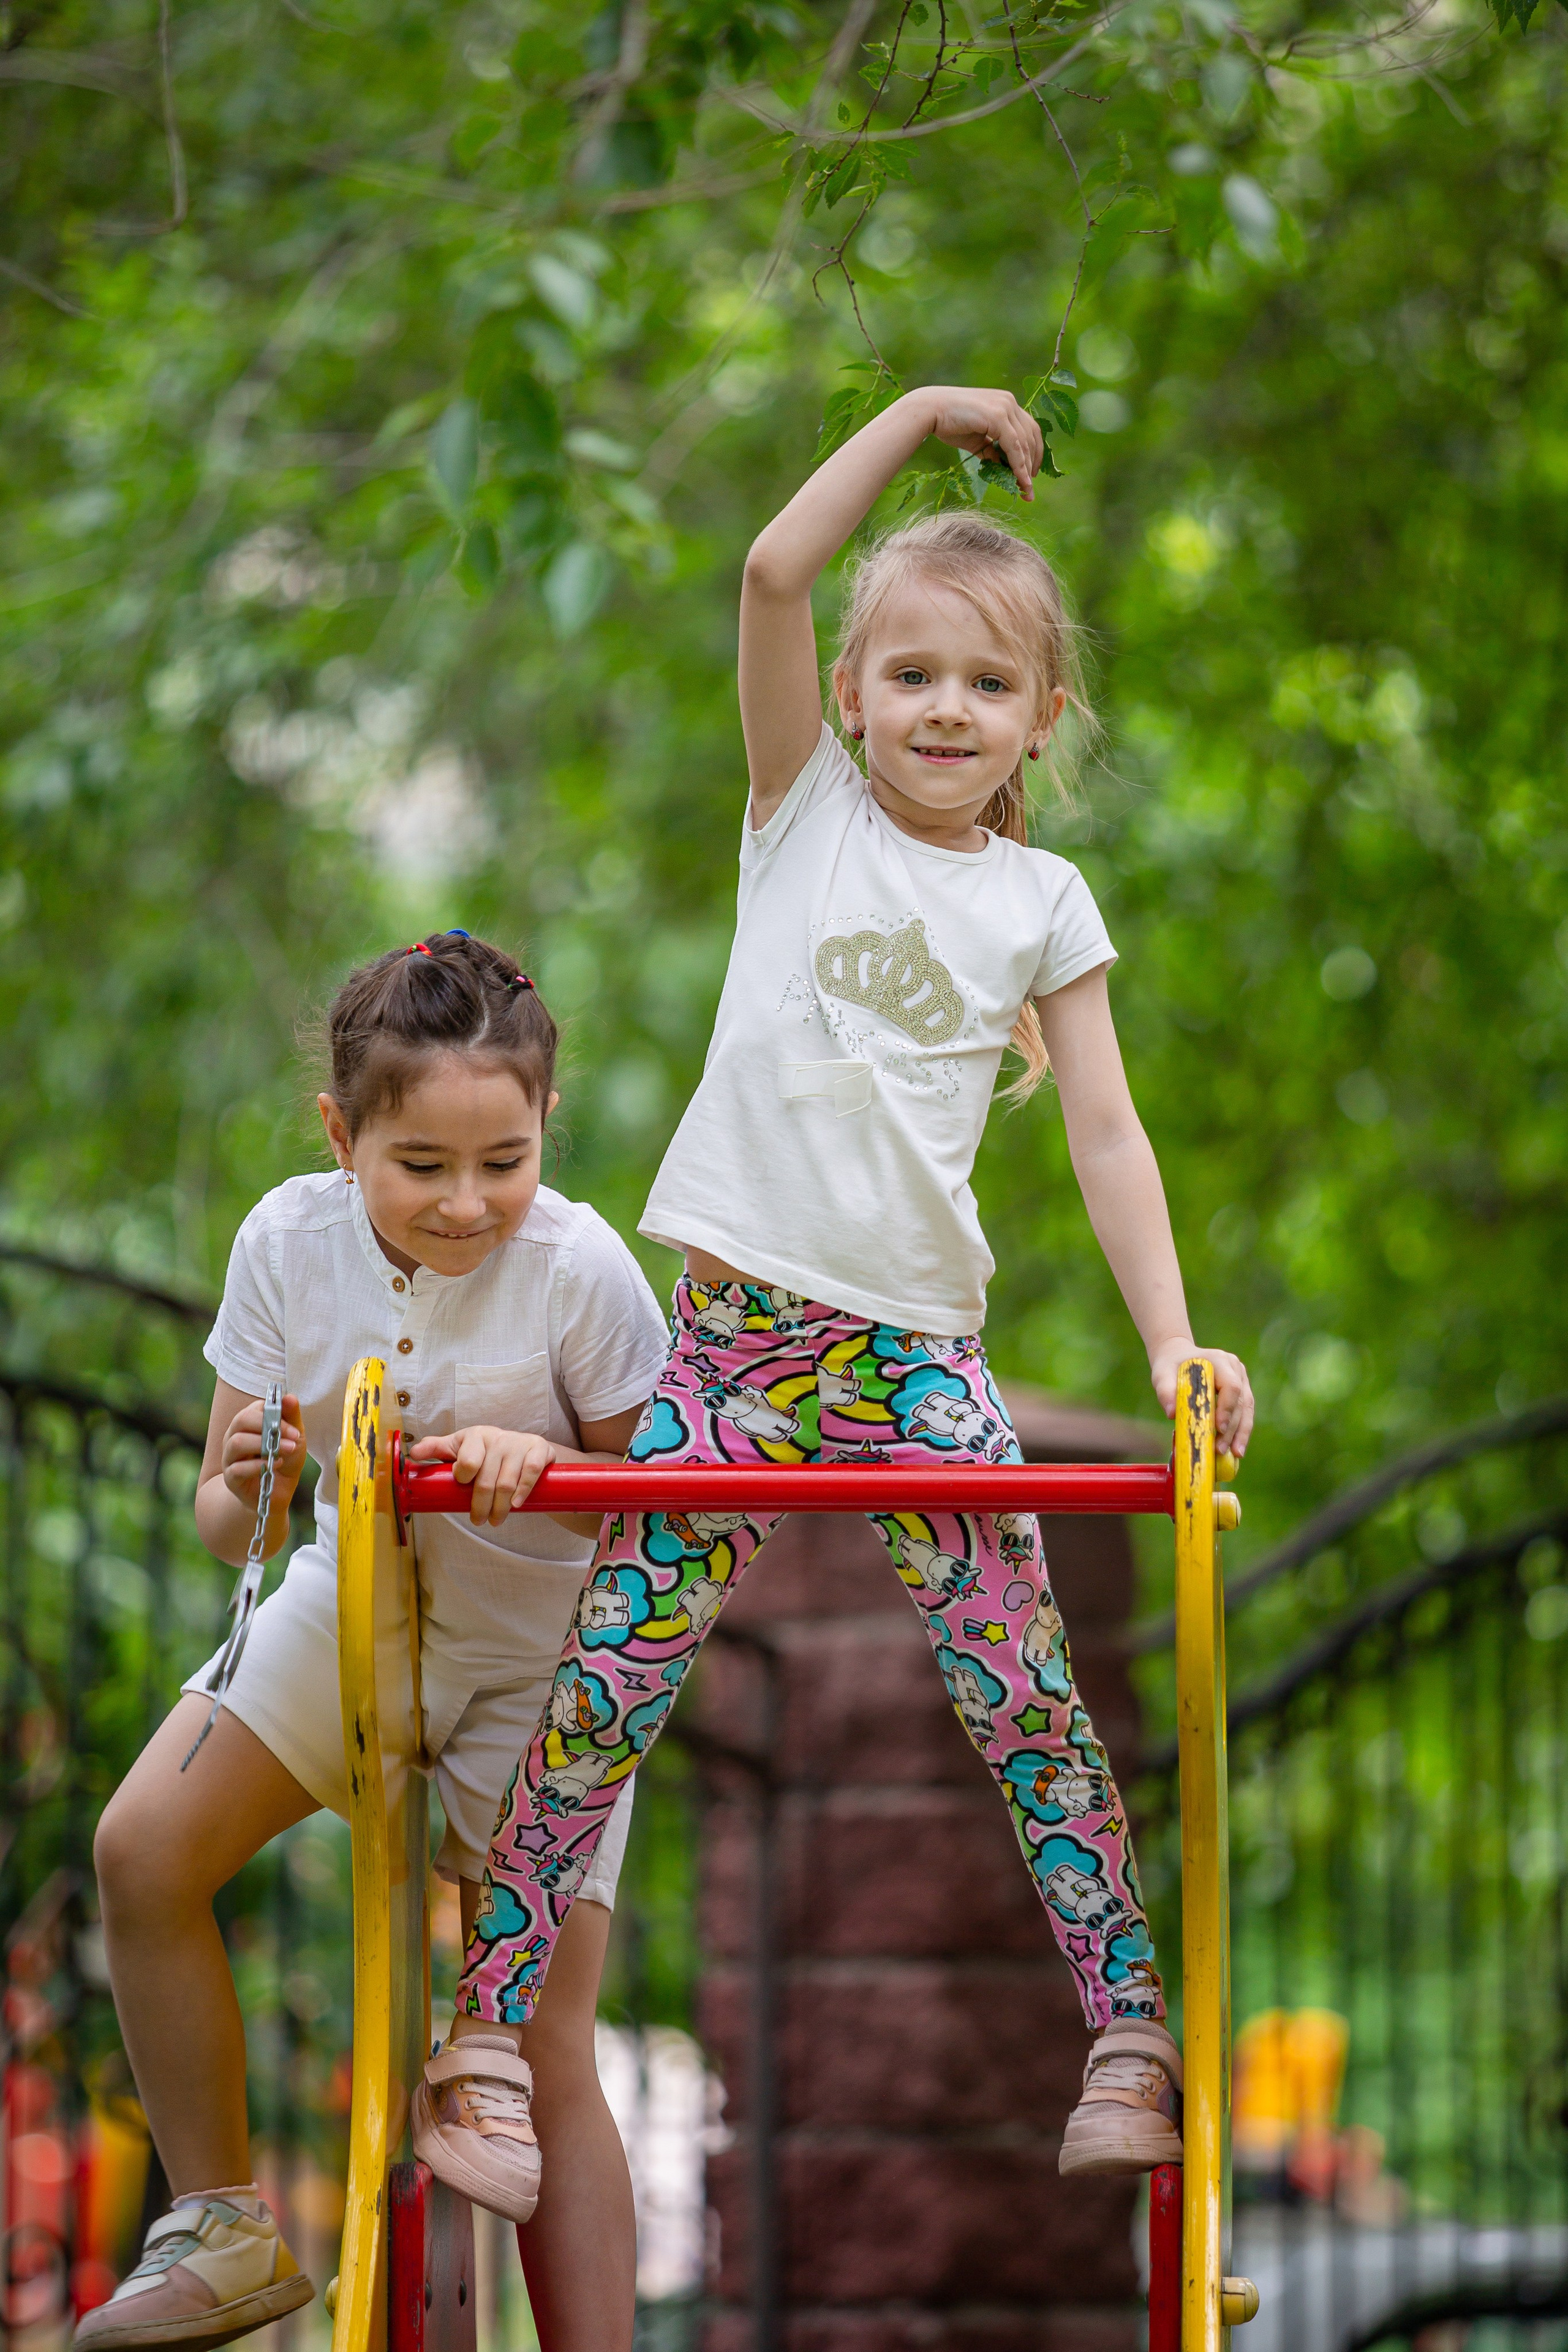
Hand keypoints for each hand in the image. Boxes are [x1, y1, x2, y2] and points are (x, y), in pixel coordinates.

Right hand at [222, 1393, 304, 1512]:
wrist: (277, 1494)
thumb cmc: (284, 1460)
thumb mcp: (294, 1438)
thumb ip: (291, 1418)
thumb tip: (289, 1397)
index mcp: (249, 1424)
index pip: (254, 1408)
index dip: (275, 1414)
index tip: (294, 1429)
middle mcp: (235, 1436)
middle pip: (241, 1420)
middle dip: (268, 1426)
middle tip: (293, 1438)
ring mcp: (230, 1457)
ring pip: (236, 1442)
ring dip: (264, 1445)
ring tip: (287, 1451)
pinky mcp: (230, 1478)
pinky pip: (237, 1468)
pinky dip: (257, 1466)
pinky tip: (274, 1466)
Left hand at [409, 1426, 558, 1526]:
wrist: (526, 1447)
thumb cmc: (486, 1451)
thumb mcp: (460, 1447)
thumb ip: (436, 1449)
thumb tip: (413, 1453)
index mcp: (474, 1436)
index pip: (467, 1462)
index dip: (463, 1480)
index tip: (462, 1489)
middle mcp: (496, 1437)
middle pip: (486, 1480)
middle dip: (480, 1506)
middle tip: (478, 1521)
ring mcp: (518, 1443)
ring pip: (507, 1482)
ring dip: (500, 1507)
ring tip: (495, 1520)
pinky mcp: (538, 1448)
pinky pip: (530, 1472)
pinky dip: (522, 1492)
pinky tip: (516, 1505)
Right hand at [924, 387, 1043, 498]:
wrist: (929, 411)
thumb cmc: (949, 424)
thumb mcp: (977, 441)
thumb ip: (992, 451)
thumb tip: (1005, 469)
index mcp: (1005, 403)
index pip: (1028, 429)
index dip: (1033, 452)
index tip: (1030, 474)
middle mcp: (1009, 401)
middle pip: (1031, 435)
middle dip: (1032, 463)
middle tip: (1029, 487)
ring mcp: (1005, 406)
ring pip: (1025, 442)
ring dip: (1026, 469)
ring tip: (1025, 489)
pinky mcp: (998, 415)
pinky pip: (1014, 445)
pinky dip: (1019, 465)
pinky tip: (1020, 480)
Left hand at [1149, 1341, 1253, 1462]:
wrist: (1177, 1357)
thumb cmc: (1170, 1367)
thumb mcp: (1162, 1375)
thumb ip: (1165, 1391)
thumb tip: (1172, 1413)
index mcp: (1218, 1360)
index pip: (1231, 1386)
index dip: (1227, 1408)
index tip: (1219, 1428)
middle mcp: (1234, 1367)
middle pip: (1241, 1401)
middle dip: (1233, 1428)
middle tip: (1221, 1449)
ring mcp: (1240, 1377)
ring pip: (1247, 1408)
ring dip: (1241, 1432)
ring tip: (1235, 1453)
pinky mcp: (1241, 1389)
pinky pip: (1244, 1411)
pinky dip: (1240, 1430)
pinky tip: (1236, 1448)